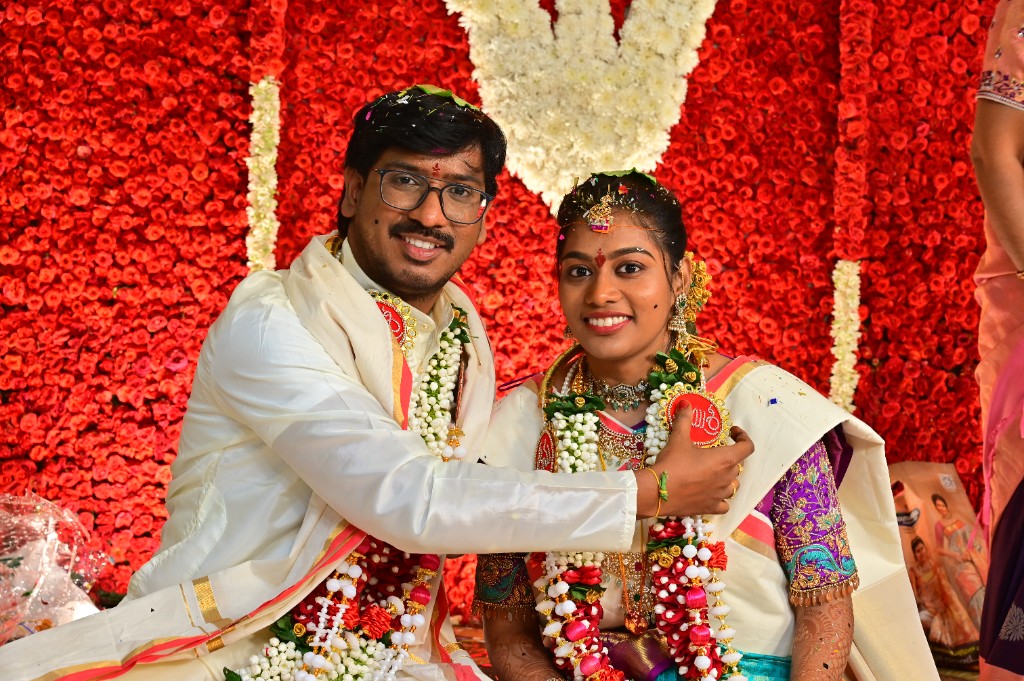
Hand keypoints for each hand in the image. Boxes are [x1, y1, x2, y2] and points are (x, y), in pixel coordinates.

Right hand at [635, 403, 752, 516]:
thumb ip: (685, 420)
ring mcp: (721, 495)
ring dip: (726, 478)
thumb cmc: (672, 464)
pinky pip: (724, 504)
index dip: (743, 437)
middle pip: (737, 465)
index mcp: (725, 459)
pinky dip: (721, 498)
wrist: (657, 492)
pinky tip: (711, 494)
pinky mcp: (711, 508)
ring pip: (733, 485)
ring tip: (713, 473)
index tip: (732, 433)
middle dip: (728, 458)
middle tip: (712, 453)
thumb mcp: (678, 439)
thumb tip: (685, 403)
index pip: (747, 447)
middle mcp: (727, 477)